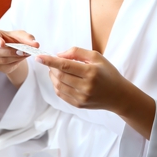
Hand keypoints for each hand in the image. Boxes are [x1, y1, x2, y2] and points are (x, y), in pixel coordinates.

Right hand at [0, 29, 38, 86]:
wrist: (14, 49)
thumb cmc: (14, 38)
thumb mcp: (22, 35)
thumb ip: (28, 38)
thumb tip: (35, 45)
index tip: (2, 44)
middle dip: (10, 52)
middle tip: (22, 51)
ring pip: (1, 60)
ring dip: (15, 57)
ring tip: (25, 53)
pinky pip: (5, 66)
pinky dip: (15, 62)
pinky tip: (21, 57)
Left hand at [38, 48, 155, 138]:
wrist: (118, 94)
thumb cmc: (108, 73)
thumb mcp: (98, 57)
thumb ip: (78, 53)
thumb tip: (59, 55)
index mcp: (91, 71)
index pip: (66, 65)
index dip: (50, 61)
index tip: (39, 57)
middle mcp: (85, 85)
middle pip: (60, 76)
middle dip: (51, 68)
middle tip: (51, 62)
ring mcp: (81, 97)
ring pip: (58, 86)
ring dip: (53, 77)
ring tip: (56, 70)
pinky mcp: (78, 104)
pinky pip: (61, 94)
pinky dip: (57, 85)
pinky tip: (60, 80)